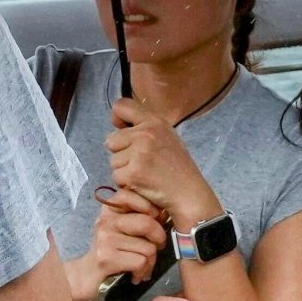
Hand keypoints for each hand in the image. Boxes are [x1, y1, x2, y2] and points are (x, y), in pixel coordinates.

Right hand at [68, 190, 170, 300]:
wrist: (87, 275)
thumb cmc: (112, 251)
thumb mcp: (124, 229)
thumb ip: (141, 217)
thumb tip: (165, 213)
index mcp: (111, 209)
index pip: (133, 195)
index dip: (151, 208)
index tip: (155, 220)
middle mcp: (106, 220)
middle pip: (147, 223)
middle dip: (159, 239)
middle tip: (155, 248)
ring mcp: (105, 238)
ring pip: (148, 247)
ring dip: (150, 262)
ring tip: (142, 266)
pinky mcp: (106, 257)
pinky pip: (140, 262)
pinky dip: (142, 271)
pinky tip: (135, 275)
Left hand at [103, 100, 215, 232]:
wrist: (189, 194)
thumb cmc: (178, 168)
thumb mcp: (166, 137)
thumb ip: (145, 128)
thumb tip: (118, 125)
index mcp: (155, 122)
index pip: (121, 106)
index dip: (117, 118)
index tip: (122, 129)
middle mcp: (146, 133)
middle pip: (112, 140)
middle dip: (121, 153)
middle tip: (142, 163)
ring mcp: (139, 153)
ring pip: (113, 160)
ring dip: (124, 170)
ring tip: (145, 174)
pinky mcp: (133, 173)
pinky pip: (116, 177)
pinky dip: (126, 184)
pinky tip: (143, 184)